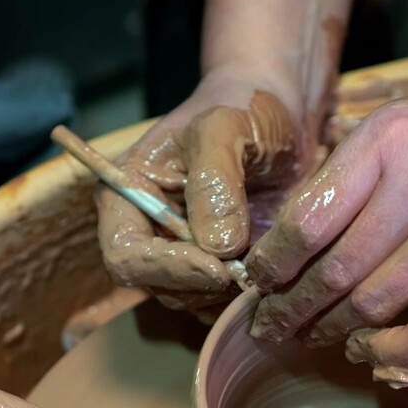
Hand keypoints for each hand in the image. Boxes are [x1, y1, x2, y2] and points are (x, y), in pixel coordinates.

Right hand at [95, 68, 315, 318]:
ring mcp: (182, 252)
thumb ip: (215, 181)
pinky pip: (222, 301)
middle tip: (250, 269)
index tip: (216, 268)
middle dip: (202, 283)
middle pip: (157, 285)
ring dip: (226, 293)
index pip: (125, 254)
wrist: (282, 111)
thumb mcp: (225, 127)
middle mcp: (148, 230)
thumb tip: (216, 246)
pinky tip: (274, 271)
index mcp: (128, 193)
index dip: (165, 269)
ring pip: (191, 299)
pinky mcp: (217, 268)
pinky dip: (245, 296)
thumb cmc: (244, 106)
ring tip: (265, 263)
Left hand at [242, 72, 407, 386]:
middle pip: (334, 269)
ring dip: (331, 329)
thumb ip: (355, 167)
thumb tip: (291, 231)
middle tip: (268, 324)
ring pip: (373, 304)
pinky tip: (369, 349)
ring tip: (310, 335)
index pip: (309, 216)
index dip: (273, 261)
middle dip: (290, 307)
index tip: (257, 280)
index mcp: (392, 139)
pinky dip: (392, 351)